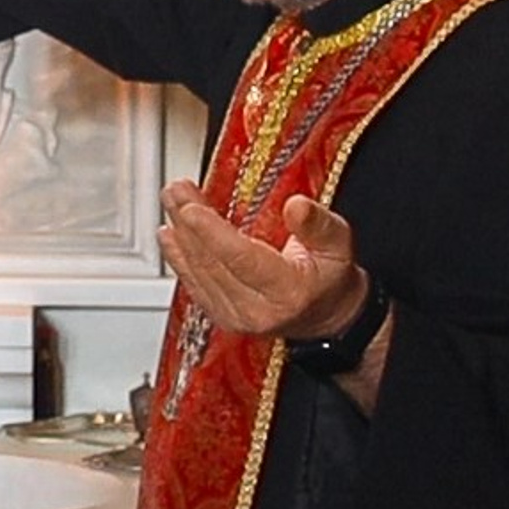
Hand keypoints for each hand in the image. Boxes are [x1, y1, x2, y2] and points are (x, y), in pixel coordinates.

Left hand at [158, 182, 367, 340]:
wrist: (327, 318)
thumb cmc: (331, 278)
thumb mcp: (339, 244)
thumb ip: (319, 224)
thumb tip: (296, 205)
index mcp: (288, 292)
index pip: (242, 260)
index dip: (212, 233)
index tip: (190, 208)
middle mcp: (257, 310)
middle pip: (213, 262)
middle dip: (189, 223)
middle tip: (175, 191)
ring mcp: (235, 317)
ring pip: (198, 271)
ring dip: (180, 233)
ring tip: (171, 200)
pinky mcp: (221, 316)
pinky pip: (194, 283)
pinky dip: (178, 256)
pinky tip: (169, 234)